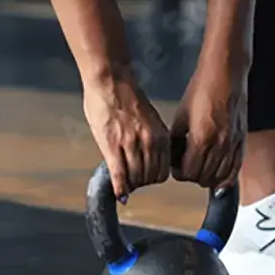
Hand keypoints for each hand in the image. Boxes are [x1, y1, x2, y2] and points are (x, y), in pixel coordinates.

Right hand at [83, 73, 170, 201]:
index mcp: (160, 134)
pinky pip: (119, 174)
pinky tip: (118, 194)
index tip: (147, 177)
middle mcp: (149, 142)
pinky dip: (119, 187)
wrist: (110, 80)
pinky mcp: (112, 146)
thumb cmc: (127, 95)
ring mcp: (131, 145)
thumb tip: (150, 155)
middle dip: (142, 182)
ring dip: (130, 184)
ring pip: (135, 179)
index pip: (163, 170)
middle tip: (134, 180)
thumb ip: (151, 137)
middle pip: (150, 177)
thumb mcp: (148, 117)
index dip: (154, 177)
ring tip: (124, 181)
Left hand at [170, 61, 247, 189]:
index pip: (188, 173)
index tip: (176, 165)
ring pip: (220, 178)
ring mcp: (233, 143)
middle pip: (203, 178)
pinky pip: (235, 170)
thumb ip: (176, 139)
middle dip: (192, 174)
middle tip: (187, 164)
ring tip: (201, 166)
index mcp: (201, 137)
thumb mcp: (181, 114)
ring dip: (208, 177)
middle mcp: (220, 144)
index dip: (179, 171)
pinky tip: (219, 174)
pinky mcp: (242, 140)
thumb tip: (174, 157)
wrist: (225, 73)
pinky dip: (226, 177)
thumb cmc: (203, 88)